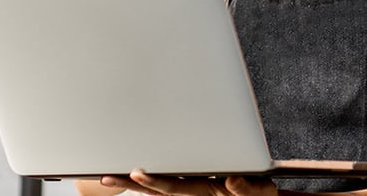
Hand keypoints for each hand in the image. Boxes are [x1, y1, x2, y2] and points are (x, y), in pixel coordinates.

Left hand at [98, 170, 277, 195]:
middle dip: (132, 183)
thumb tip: (231, 180)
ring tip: (107, 176)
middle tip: (108, 176)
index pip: (176, 187)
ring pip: (157, 190)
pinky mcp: (192, 186)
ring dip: (133, 184)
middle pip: (158, 190)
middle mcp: (194, 192)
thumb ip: (244, 187)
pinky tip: (130, 175)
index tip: (137, 173)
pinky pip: (166, 186)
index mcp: (206, 192)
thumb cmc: (258, 194)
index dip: (155, 181)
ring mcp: (192, 191)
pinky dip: (146, 183)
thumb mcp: (259, 191)